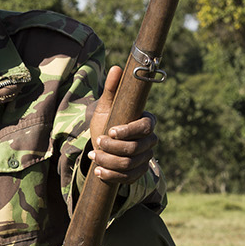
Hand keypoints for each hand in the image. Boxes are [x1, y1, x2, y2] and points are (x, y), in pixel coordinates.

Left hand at [89, 66, 158, 185]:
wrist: (101, 145)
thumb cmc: (106, 122)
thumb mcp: (106, 107)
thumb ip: (111, 89)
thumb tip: (116, 68)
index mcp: (147, 121)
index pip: (145, 127)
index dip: (128, 131)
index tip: (110, 131)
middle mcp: (151, 140)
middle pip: (135, 148)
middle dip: (112, 147)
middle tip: (97, 143)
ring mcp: (146, 158)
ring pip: (129, 164)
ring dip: (108, 160)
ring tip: (94, 155)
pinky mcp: (138, 172)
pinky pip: (128, 177)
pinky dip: (111, 175)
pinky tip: (99, 170)